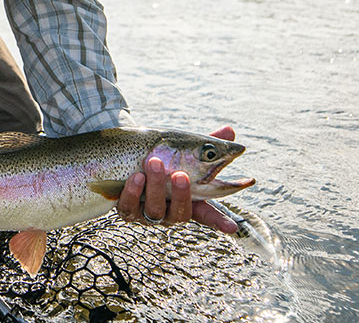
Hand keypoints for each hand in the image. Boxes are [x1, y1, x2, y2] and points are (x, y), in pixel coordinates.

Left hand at [117, 125, 239, 233]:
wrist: (126, 155)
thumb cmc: (162, 157)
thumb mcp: (184, 149)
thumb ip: (207, 143)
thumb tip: (230, 131)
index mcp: (188, 199)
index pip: (207, 214)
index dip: (219, 221)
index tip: (232, 227)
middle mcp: (170, 211)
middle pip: (181, 213)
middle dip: (181, 194)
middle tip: (181, 174)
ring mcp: (148, 213)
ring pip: (155, 209)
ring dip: (155, 186)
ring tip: (154, 163)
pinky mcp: (127, 210)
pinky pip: (128, 207)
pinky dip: (133, 192)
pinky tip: (136, 176)